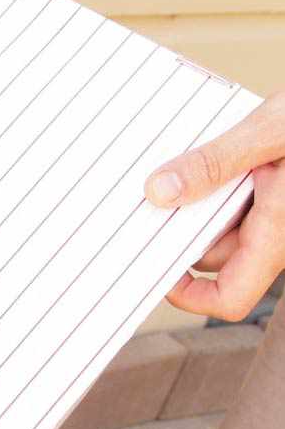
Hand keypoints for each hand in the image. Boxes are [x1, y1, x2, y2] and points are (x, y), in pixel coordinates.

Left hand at [145, 94, 284, 320]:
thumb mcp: (270, 130)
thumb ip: (214, 162)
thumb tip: (160, 191)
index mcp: (280, 234)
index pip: (229, 298)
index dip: (187, 295)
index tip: (156, 269)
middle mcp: (283, 234)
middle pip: (216, 255)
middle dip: (184, 228)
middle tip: (155, 192)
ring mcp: (283, 216)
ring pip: (227, 225)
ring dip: (203, 201)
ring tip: (191, 162)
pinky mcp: (281, 196)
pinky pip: (243, 202)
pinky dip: (222, 184)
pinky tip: (214, 153)